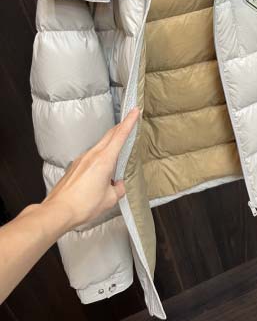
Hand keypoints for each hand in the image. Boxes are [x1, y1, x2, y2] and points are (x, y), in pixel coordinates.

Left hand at [42, 107, 139, 230]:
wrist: (58, 211)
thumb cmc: (83, 205)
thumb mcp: (109, 199)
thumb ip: (118, 188)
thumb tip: (119, 184)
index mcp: (104, 160)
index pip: (120, 135)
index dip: (129, 122)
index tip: (135, 110)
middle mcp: (92, 155)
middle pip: (110, 135)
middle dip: (121, 126)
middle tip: (130, 120)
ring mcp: (82, 159)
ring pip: (101, 144)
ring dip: (111, 141)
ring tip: (119, 148)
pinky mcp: (75, 166)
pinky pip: (92, 155)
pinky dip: (101, 154)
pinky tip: (103, 167)